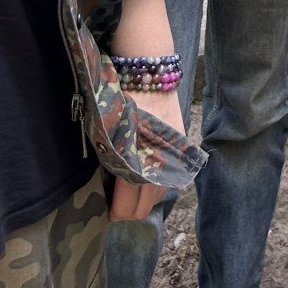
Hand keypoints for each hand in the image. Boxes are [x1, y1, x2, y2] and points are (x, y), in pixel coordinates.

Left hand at [109, 85, 184, 220]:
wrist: (150, 76)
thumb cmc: (122, 101)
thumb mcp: (108, 133)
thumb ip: (110, 162)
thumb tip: (107, 187)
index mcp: (138, 163)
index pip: (128, 204)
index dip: (116, 212)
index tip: (107, 211)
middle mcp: (159, 166)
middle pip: (145, 207)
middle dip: (130, 211)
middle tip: (117, 206)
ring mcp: (173, 158)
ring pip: (159, 195)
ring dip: (144, 198)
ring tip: (129, 192)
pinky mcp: (181, 150)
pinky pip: (168, 179)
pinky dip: (156, 185)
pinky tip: (145, 178)